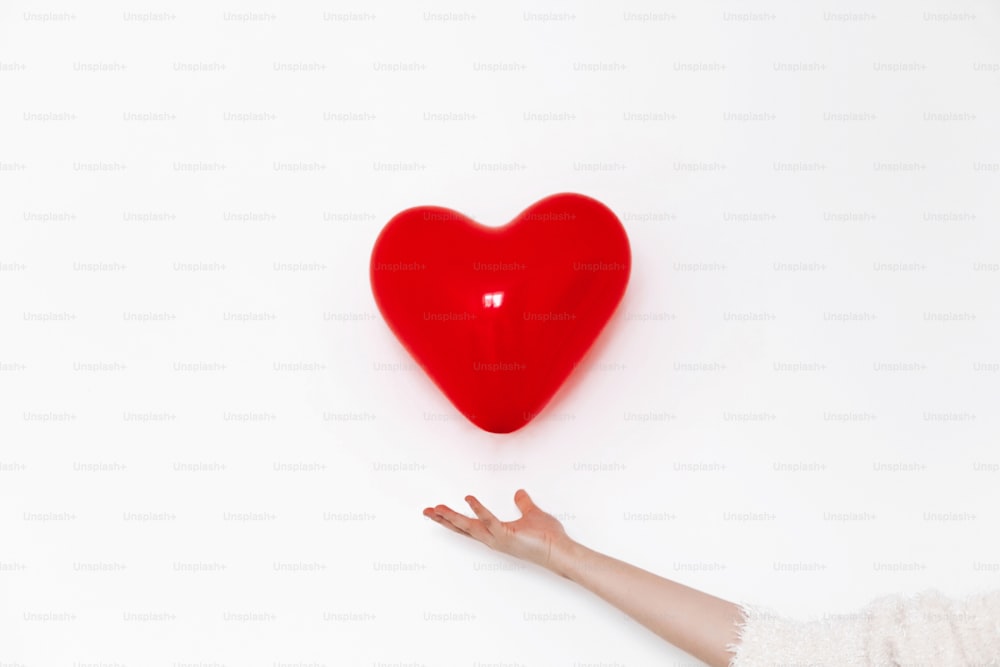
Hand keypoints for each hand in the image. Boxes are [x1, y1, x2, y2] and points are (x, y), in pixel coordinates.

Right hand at [422, 489, 574, 572]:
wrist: (559, 550)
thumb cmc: (548, 537)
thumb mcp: (532, 514)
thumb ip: (524, 504)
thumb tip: (519, 493)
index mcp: (496, 533)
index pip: (469, 526)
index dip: (452, 519)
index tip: (437, 512)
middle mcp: (493, 539)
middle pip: (463, 528)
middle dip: (443, 519)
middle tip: (426, 511)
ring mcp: (498, 539)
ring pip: (470, 527)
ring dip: (452, 517)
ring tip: (437, 508)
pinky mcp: (507, 535)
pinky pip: (490, 521)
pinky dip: (479, 510)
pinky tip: (469, 498)